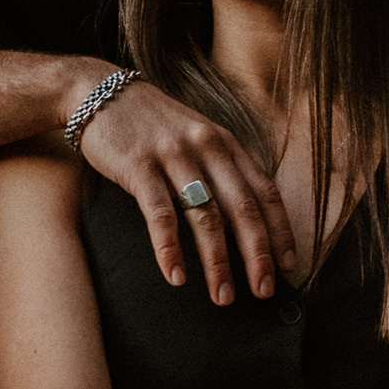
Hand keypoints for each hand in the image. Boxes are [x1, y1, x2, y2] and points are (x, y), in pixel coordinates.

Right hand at [76, 72, 290, 304]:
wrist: (100, 92)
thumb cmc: (153, 125)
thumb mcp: (198, 137)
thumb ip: (222, 169)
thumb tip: (245, 220)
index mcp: (227, 143)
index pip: (265, 192)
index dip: (280, 230)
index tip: (288, 265)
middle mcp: (207, 147)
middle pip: (242, 208)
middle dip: (257, 254)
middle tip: (264, 290)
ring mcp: (174, 155)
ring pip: (205, 216)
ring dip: (217, 262)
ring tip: (222, 296)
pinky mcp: (139, 166)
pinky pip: (160, 214)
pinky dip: (170, 249)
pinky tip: (176, 276)